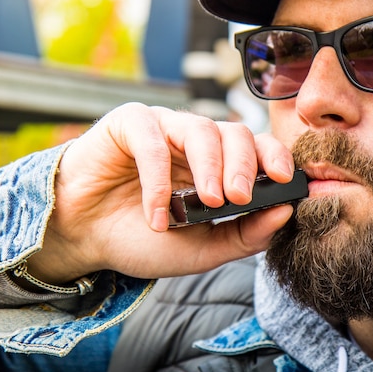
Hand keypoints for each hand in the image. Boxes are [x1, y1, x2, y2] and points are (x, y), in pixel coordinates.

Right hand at [27, 103, 294, 283]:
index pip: (258, 148)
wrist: (86, 239)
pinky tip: (157, 214)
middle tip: (240, 199)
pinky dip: (158, 177)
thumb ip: (245, 235)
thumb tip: (286, 212)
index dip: (275, 157)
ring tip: (208, 202)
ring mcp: (163, 128)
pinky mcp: (128, 124)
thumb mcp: (203, 248)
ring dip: (209, 166)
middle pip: (235, 133)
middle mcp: (195, 142)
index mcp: (218, 165)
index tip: (286, 180)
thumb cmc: (145, 238)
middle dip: (243, 166)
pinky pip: (152, 139)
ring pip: (200, 128)